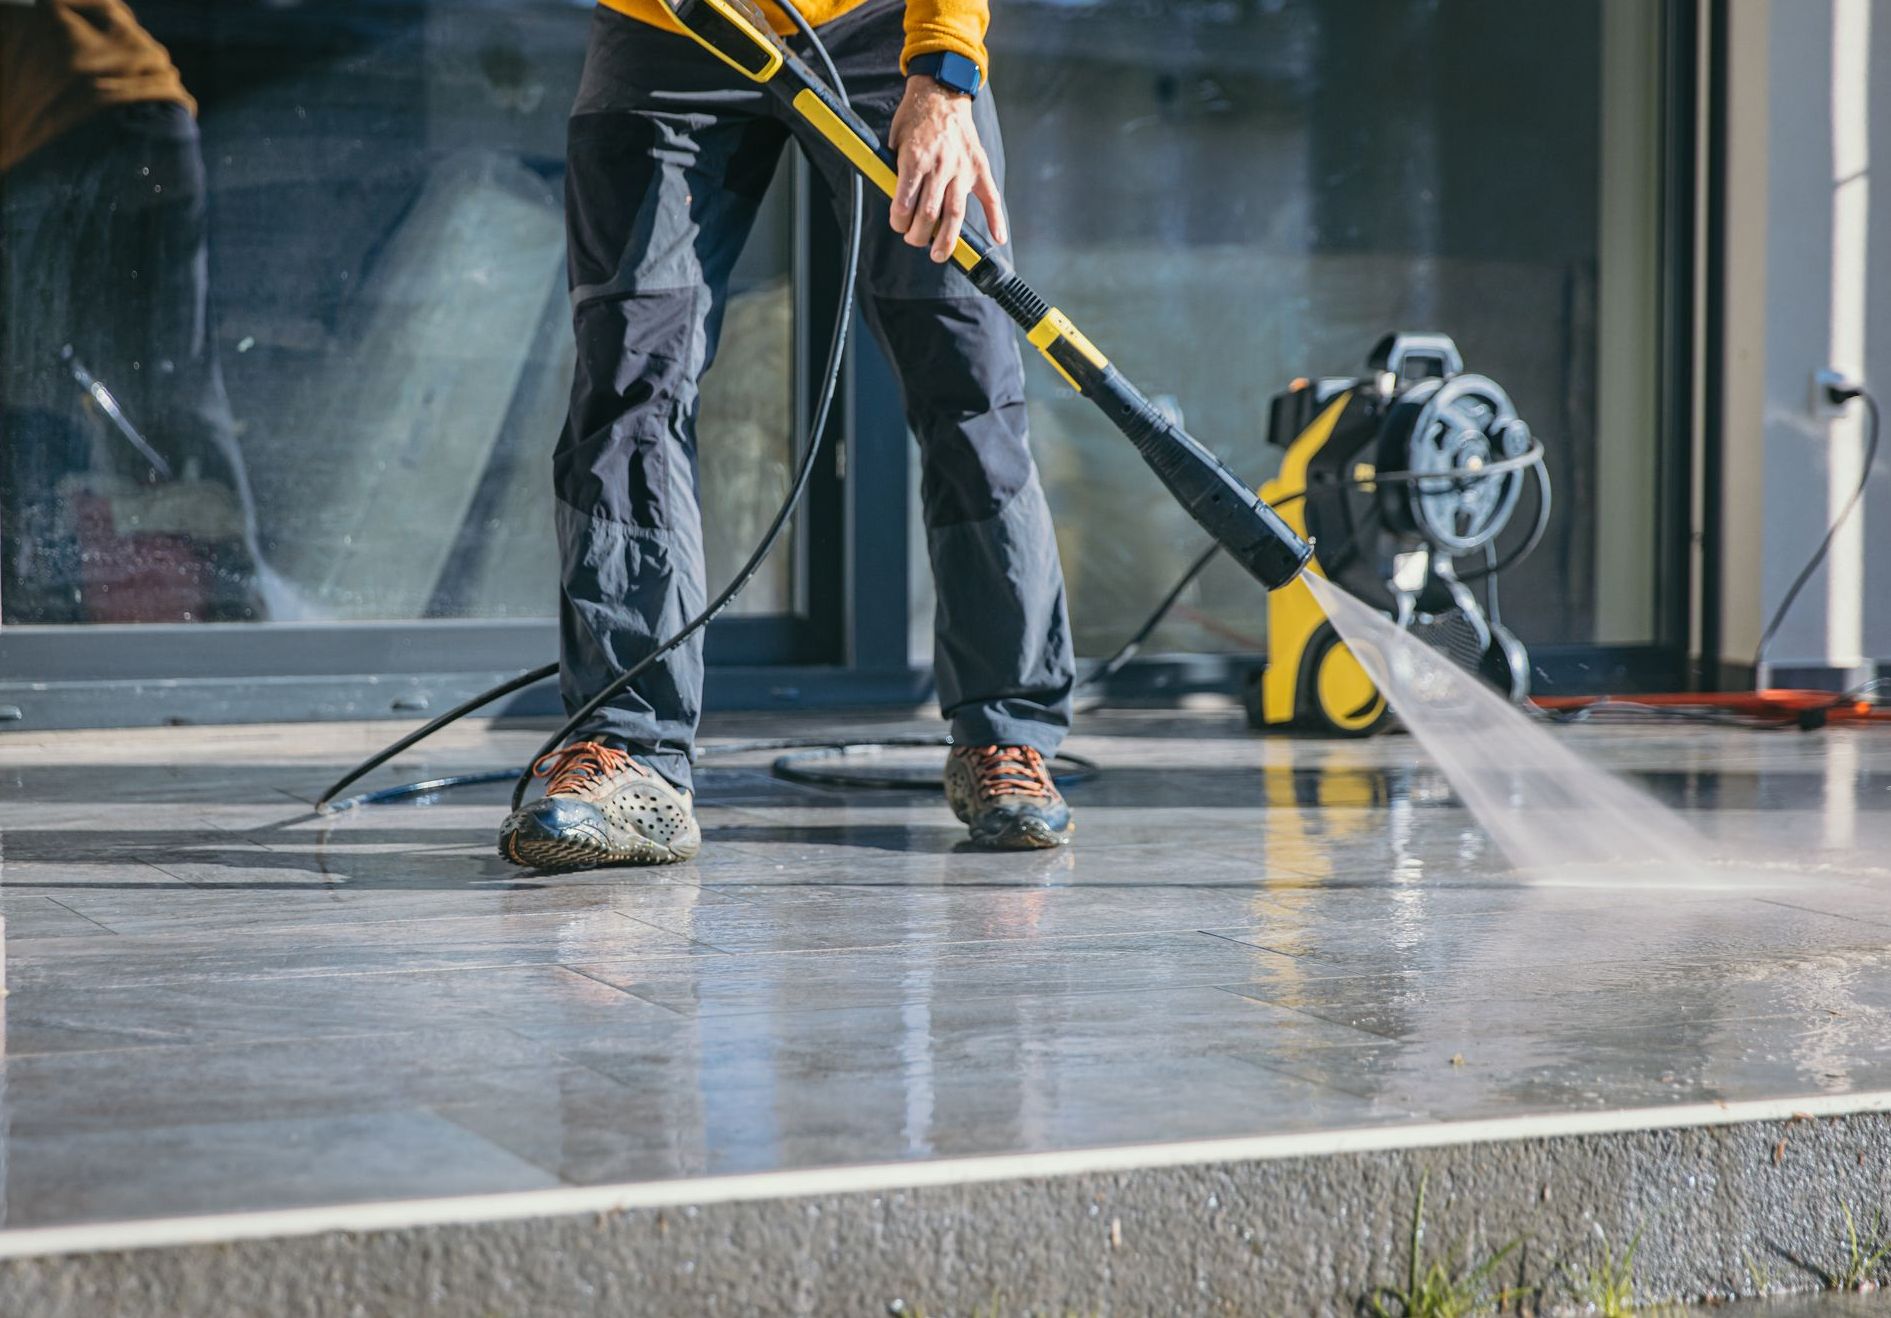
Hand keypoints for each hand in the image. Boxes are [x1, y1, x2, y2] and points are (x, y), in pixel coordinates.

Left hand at [888, 74, 1007, 262]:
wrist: (942, 91)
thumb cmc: (914, 118)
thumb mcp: (895, 141)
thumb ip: (896, 171)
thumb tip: (897, 203)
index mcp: (916, 159)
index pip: (906, 203)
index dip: (899, 221)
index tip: (898, 225)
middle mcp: (941, 166)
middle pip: (930, 215)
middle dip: (918, 235)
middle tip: (915, 240)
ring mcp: (962, 169)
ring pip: (955, 214)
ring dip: (946, 240)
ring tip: (938, 255)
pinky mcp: (979, 168)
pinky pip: (990, 198)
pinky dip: (996, 220)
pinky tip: (997, 239)